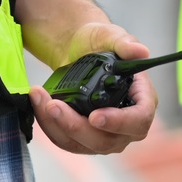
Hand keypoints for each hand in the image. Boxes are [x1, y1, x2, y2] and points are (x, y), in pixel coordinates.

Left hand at [28, 21, 156, 154]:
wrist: (77, 51)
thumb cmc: (99, 43)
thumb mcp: (110, 36)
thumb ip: (125, 43)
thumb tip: (141, 51)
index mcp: (142, 99)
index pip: (139, 120)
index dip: (119, 122)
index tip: (94, 116)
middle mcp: (127, 124)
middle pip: (107, 141)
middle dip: (77, 126)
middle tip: (54, 105)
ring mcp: (105, 135)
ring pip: (83, 145)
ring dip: (58, 126)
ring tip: (42, 100)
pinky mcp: (83, 139)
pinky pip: (66, 142)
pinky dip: (50, 126)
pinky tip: (40, 105)